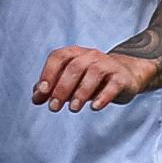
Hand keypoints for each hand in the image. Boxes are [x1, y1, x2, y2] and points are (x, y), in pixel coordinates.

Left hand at [34, 45, 158, 108]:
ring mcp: (108, 65)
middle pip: (74, 67)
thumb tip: (36, 98)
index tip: (42, 92)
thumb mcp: (70, 82)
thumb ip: (51, 88)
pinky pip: (113, 85)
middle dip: (62, 88)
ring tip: (73, 109)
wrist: (125, 76)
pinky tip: (95, 107)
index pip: (58, 57)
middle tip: (54, 108)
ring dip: (81, 92)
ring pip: (93, 74)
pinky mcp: (121, 77)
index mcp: (75, 53)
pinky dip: (103, 96)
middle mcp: (91, 55)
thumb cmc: (91, 79)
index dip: (48, 73)